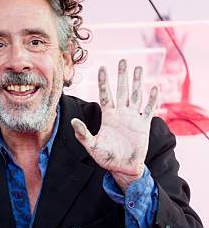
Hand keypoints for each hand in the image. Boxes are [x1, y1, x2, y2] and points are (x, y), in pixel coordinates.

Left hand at [71, 59, 158, 191]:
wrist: (123, 168)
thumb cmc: (106, 158)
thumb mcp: (92, 146)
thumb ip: (83, 134)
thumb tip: (73, 121)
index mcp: (108, 116)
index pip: (105, 94)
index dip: (103, 81)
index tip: (102, 67)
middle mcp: (121, 114)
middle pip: (121, 90)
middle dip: (122, 75)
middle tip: (123, 60)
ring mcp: (133, 118)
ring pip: (136, 95)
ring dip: (137, 82)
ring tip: (139, 68)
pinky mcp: (143, 125)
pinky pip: (148, 109)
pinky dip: (152, 99)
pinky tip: (154, 87)